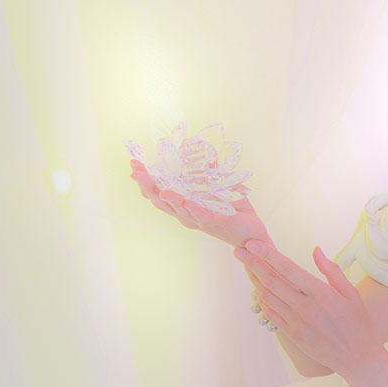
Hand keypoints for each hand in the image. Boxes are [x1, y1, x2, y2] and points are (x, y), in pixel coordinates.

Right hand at [129, 158, 268, 247]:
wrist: (252, 233)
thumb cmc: (233, 210)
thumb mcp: (220, 188)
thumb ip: (211, 172)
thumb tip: (206, 154)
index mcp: (184, 205)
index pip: (160, 192)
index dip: (146, 180)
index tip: (134, 165)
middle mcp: (187, 214)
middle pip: (162, 201)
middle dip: (148, 186)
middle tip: (135, 171)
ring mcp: (200, 220)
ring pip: (180, 210)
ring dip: (170, 199)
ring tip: (160, 189)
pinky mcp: (217, 223)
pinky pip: (204, 216)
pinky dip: (195, 209)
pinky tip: (188, 201)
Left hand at [233, 239, 387, 384]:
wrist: (357, 357)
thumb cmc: (358, 323)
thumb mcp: (351, 293)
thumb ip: (332, 270)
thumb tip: (316, 251)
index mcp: (321, 293)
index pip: (288, 269)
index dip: (268, 254)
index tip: (254, 244)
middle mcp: (305, 307)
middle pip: (272, 281)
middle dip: (253, 263)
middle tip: (239, 250)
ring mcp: (296, 322)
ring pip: (267, 296)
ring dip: (254, 280)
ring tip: (246, 266)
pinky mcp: (292, 334)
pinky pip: (270, 313)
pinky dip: (261, 299)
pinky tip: (257, 289)